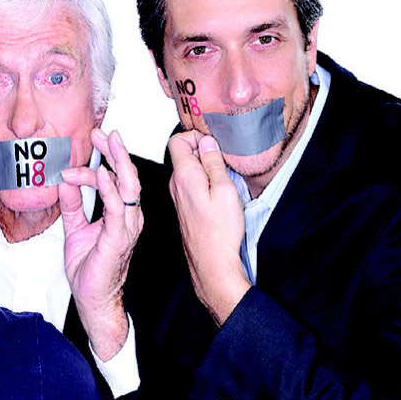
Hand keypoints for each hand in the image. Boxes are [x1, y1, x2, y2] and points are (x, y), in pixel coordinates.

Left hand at [59, 128, 143, 359]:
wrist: (93, 299)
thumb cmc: (91, 269)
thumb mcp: (75, 229)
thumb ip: (73, 205)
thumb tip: (65, 182)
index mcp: (120, 214)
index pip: (113, 179)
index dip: (98, 163)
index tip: (80, 153)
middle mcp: (128, 218)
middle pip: (127, 176)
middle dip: (115, 151)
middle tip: (102, 131)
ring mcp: (126, 227)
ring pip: (128, 186)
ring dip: (118, 162)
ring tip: (108, 141)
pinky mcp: (118, 238)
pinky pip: (117, 208)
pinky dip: (110, 188)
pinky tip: (103, 173)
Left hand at [168, 131, 249, 324]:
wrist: (212, 263)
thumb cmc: (219, 232)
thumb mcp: (224, 189)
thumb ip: (214, 162)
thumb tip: (208, 142)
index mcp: (183, 176)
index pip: (177, 140)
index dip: (195, 136)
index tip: (212, 143)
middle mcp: (176, 185)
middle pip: (183, 154)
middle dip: (202, 151)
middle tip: (222, 161)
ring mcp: (178, 198)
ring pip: (188, 171)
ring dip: (205, 169)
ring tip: (223, 179)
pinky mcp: (184, 209)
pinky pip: (191, 185)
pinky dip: (204, 183)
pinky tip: (218, 195)